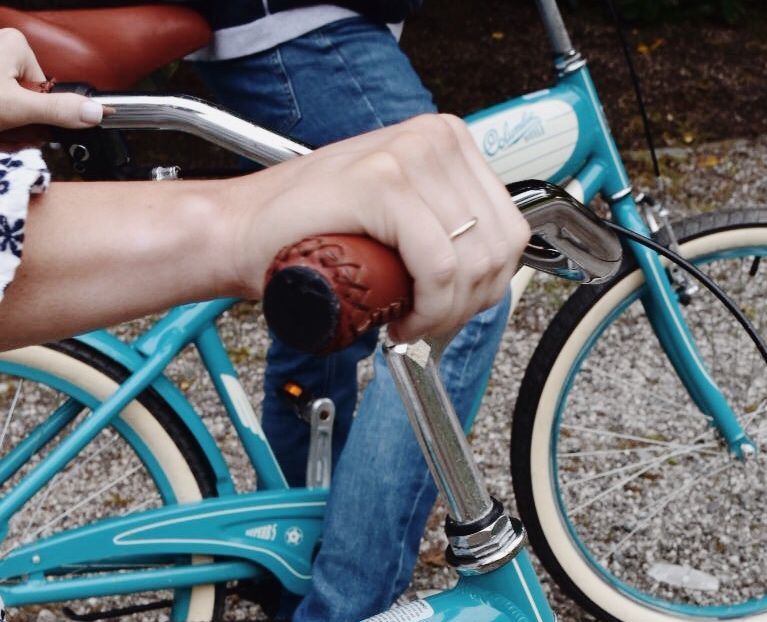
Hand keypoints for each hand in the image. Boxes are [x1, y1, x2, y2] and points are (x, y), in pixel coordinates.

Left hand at [0, 27, 102, 131]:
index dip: (43, 111)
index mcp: (18, 45)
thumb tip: (95, 111)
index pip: (48, 88)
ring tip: (1, 120)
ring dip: (13, 120)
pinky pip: (8, 102)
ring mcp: (0, 65)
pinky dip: (4, 116)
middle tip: (9, 121)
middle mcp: (7, 48)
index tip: (30, 121)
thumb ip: (57, 109)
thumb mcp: (17, 106)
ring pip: (20, 102)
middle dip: (26, 117)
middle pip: (34, 96)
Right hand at [225, 113, 528, 341]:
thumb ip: (446, 228)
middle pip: (497, 250)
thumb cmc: (313, 233)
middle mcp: (435, 139)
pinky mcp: (382, 183)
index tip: (447, 309)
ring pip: (471, 263)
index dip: (485, 288)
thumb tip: (490, 272)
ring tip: (409, 321)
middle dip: (467, 306)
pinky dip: (428, 308)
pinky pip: (438, 266)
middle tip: (425, 323)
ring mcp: (409, 155)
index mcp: (448, 142)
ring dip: (445, 313)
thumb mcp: (401, 222)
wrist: (243, 234)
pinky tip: (400, 320)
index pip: (510, 232)